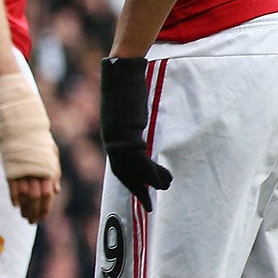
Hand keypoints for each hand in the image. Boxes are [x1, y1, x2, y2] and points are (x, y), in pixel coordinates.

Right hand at [0, 73, 60, 223]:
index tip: (41, 217)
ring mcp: (23, 170)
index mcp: (48, 168)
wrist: (20, 121)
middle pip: (37, 199)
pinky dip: (15, 197)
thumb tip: (55, 191)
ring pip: (25, 196)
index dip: (45, 208)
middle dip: (34, 211)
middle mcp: (37, 172)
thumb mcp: (50, 152)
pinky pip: (13, 188)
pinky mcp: (10, 168)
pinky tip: (15, 204)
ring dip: (25, 208)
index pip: (48, 195)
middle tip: (31, 221)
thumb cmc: (36, 136)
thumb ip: (53, 172)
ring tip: (24, 216)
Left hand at [99, 56, 170, 210]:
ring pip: (134, 170)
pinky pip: (141, 161)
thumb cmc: (126, 88)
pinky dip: (152, 173)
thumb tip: (137, 131)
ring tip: (165, 187)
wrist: (122, 72)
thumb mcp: (126, 112)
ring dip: (150, 182)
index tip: (138, 194)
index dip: (129, 182)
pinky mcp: (129, 134)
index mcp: (111, 137)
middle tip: (148, 205)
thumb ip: (129, 125)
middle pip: (123, 173)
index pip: (118, 167)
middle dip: (136, 190)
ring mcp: (119, 138)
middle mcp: (112, 140)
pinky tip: (164, 178)